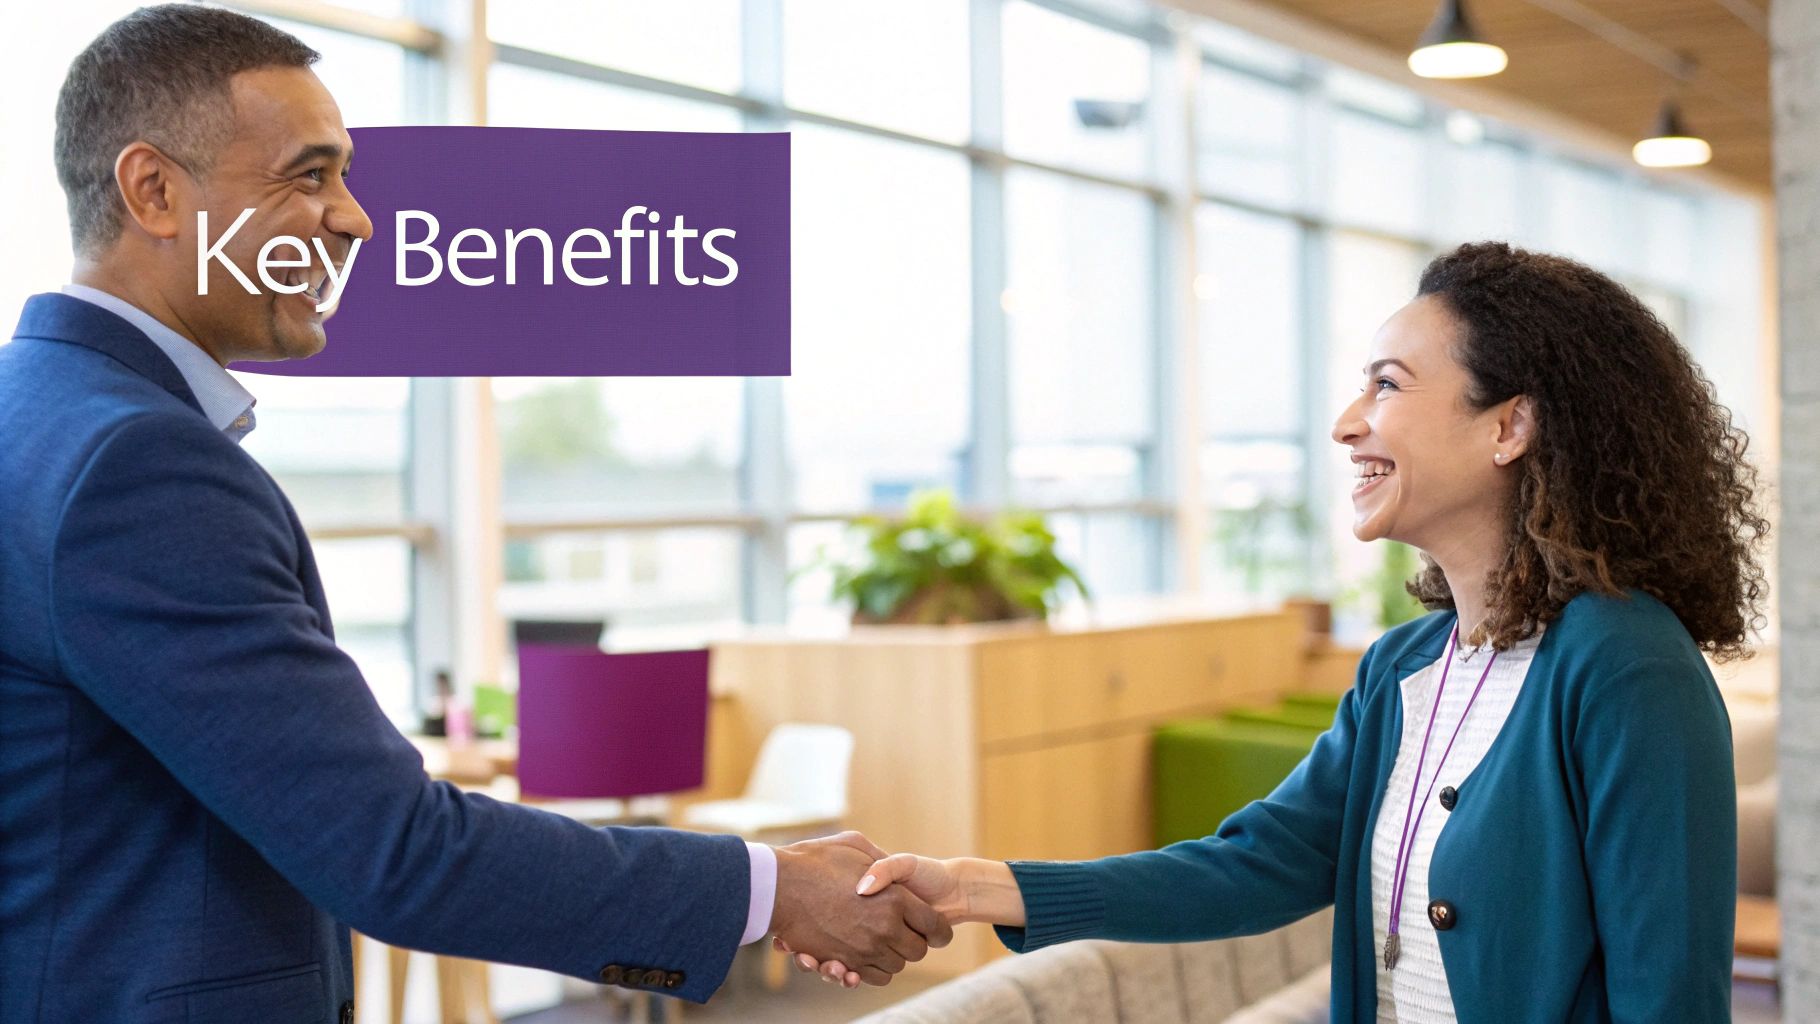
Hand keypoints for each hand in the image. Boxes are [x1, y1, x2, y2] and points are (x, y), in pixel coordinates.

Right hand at [768, 832, 952, 986]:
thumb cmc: (814, 860)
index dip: (938, 929)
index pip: (934, 926)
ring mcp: (864, 949)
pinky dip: (873, 970)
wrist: (777, 885)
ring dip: (892, 956)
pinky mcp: (843, 962)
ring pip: (896, 966)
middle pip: (917, 951)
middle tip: (904, 931)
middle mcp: (884, 928)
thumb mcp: (855, 846)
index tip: (936, 929)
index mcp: (894, 898)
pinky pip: (873, 977)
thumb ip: (882, 860)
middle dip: (914, 942)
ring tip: (881, 940)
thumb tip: (894, 870)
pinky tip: (866, 953)